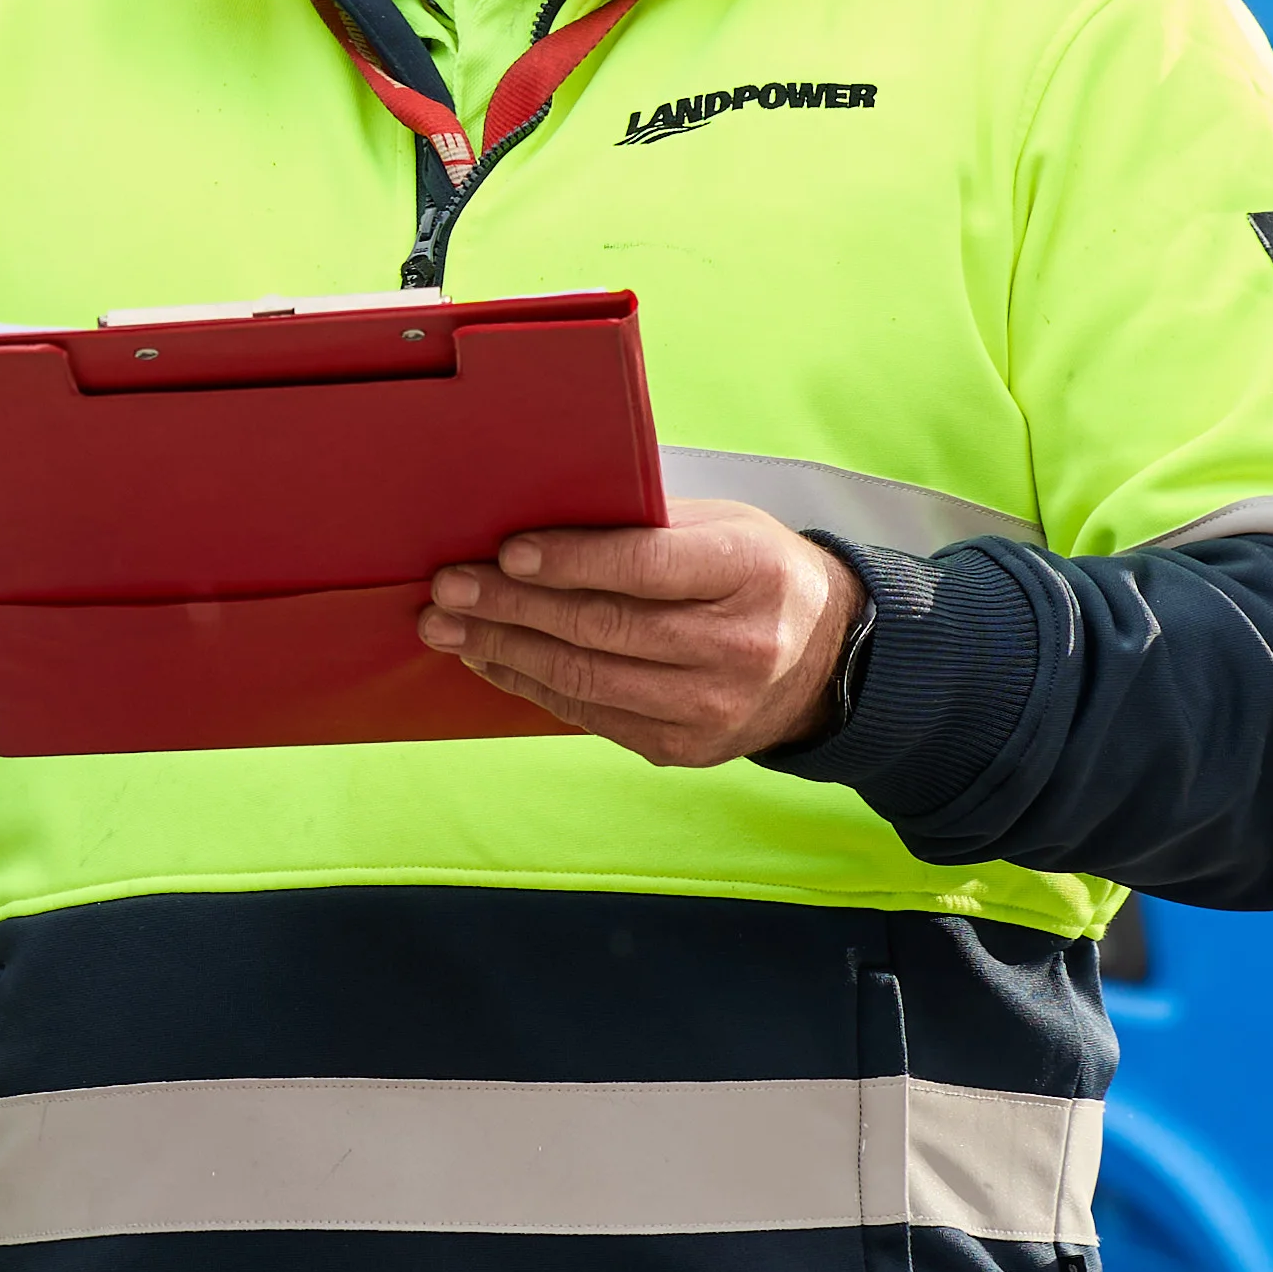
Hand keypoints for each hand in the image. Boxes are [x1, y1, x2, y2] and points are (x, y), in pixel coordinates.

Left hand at [419, 498, 860, 765]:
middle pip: (604, 629)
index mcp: (750, 573)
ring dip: (505, 651)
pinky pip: (591, 715)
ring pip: (588, 680)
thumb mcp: (723, 527)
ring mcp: (712, 708)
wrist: (823, 660)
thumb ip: (644, 526)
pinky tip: (493, 658)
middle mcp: (739, 647)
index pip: (647, 569)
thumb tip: (537, 522)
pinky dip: (532, 685)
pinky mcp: (685, 749)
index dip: (572, 562)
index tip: (508, 553)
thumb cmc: (754, 575)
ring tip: (449, 626)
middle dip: (513, 608)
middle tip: (450, 589)